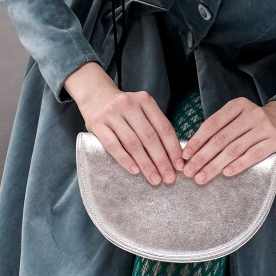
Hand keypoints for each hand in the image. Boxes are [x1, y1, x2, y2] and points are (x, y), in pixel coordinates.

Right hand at [64, 62, 183, 185]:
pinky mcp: (97, 123)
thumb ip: (154, 126)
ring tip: (154, 178)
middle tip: (168, 178)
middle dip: (161, 160)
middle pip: (149, 137)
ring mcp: (111, 113)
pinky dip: (125, 159)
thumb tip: (172, 156)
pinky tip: (135, 170)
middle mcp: (129, 104)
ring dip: (146, 164)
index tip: (179, 166)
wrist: (95, 96)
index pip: (164, 127)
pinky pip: (113, 145)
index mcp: (145, 100)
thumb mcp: (141, 110)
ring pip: (133, 143)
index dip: (173, 148)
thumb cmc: (124, 110)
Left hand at [180, 97, 275, 183]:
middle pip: (221, 139)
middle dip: (202, 157)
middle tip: (189, 172)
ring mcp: (264, 127)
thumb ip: (218, 130)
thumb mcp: (236, 118)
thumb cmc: (251, 124)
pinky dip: (238, 165)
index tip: (185, 156)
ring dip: (215, 165)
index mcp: (238, 105)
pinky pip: (253, 155)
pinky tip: (226, 173)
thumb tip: (192, 152)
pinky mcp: (275, 141)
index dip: (197, 141)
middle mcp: (252, 114)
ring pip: (234, 149)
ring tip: (202, 177)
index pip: (212, 124)